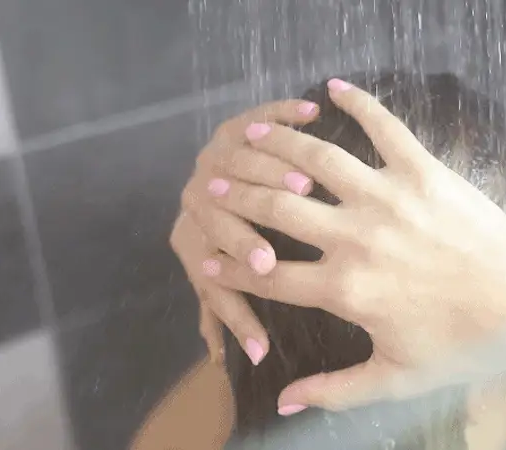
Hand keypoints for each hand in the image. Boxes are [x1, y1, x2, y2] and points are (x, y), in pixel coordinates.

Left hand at [171, 99, 320, 363]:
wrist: (217, 197)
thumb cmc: (227, 256)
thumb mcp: (220, 291)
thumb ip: (227, 319)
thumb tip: (233, 363)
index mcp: (194, 242)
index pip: (211, 256)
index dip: (236, 266)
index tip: (267, 271)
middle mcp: (198, 197)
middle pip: (219, 207)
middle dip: (251, 221)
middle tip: (287, 231)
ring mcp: (213, 159)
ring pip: (237, 160)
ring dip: (270, 171)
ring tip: (304, 184)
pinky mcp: (233, 129)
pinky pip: (256, 118)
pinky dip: (281, 114)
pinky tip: (312, 115)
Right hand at [197, 79, 505, 413]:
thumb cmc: (465, 347)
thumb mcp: (397, 378)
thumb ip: (335, 390)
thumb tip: (284, 402)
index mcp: (345, 290)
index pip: (267, 275)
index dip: (230, 265)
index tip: (207, 254)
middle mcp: (357, 239)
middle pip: (277, 209)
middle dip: (237, 196)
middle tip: (213, 184)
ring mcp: (390, 200)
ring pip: (317, 161)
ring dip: (279, 145)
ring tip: (255, 134)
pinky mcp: (425, 173)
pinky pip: (384, 127)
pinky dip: (357, 104)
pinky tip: (333, 91)